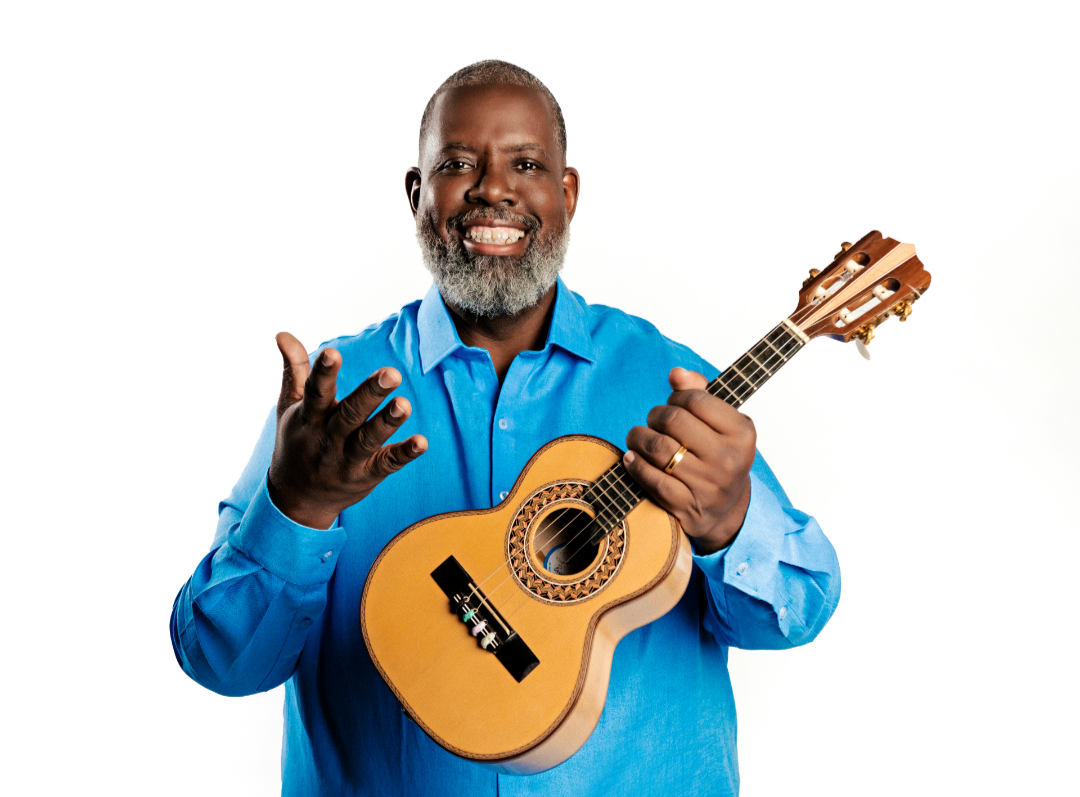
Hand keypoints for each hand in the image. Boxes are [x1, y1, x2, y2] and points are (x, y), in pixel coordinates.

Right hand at [267, 332, 427, 528]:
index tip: (333, 353)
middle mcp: (327, 439)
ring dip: (388, 423)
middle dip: (369, 395)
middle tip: (391, 373)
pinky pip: (387, 464)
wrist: (296, 500)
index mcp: (308, 418)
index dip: (323, 373)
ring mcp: (346, 460)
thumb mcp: (290, 407)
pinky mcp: (366, 476)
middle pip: (349, 415)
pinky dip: (404, 455)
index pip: (315, 393)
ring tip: (404, 404)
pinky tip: (422, 442)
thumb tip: (283, 333)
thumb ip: (295, 370)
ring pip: (368, 440)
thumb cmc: (297, 441)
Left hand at [623, 367, 754, 553]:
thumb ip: (700, 391)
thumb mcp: (721, 423)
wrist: (726, 510)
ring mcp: (708, 484)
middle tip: (653, 421)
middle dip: (655, 415)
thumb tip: (676, 373)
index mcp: (742, 433)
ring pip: (657, 448)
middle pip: (673, 420)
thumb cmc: (718, 454)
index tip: (673, 404)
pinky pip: (652, 479)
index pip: (696, 399)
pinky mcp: (687, 505)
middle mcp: (728, 459)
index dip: (676, 397)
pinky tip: (631, 458)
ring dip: (638, 437)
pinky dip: (635, 464)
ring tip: (638, 437)